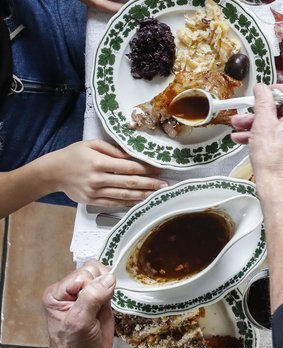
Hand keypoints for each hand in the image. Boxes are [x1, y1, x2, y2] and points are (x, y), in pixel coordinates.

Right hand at [27, 140, 165, 206]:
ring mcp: (94, 192)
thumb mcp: (91, 144)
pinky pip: (114, 203)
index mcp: (99, 163)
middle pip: (129, 183)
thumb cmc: (73, 155)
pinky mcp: (91, 201)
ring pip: (124, 195)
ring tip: (157, 195)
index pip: (129, 167)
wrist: (52, 173)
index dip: (146, 169)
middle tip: (165, 185)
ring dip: (142, 196)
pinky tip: (140, 202)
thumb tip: (132, 156)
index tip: (160, 170)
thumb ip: (113, 149)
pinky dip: (128, 203)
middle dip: (150, 184)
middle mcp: (98, 179)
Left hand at [36, 261, 114, 347]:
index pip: (82, 274)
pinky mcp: (98, 299)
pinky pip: (109, 284)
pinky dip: (113, 291)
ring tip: (101, 307)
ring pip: (102, 274)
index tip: (93, 305)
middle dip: (101, 285)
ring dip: (108, 288)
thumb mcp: (79, 322)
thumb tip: (108, 278)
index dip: (92, 286)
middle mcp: (69, 291)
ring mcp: (84, 294)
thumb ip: (91, 298)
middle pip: (93, 270)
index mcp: (57, 293)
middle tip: (98, 307)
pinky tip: (107, 305)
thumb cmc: (73, 347)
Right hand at [231, 84, 282, 186]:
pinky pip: (282, 134)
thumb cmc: (272, 158)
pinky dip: (266, 134)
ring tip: (237, 126)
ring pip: (280, 123)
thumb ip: (263, 102)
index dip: (275, 90)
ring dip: (258, 123)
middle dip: (260, 111)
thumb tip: (262, 87)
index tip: (260, 92)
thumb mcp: (263, 124)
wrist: (276, 186)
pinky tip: (244, 138)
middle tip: (244, 112)